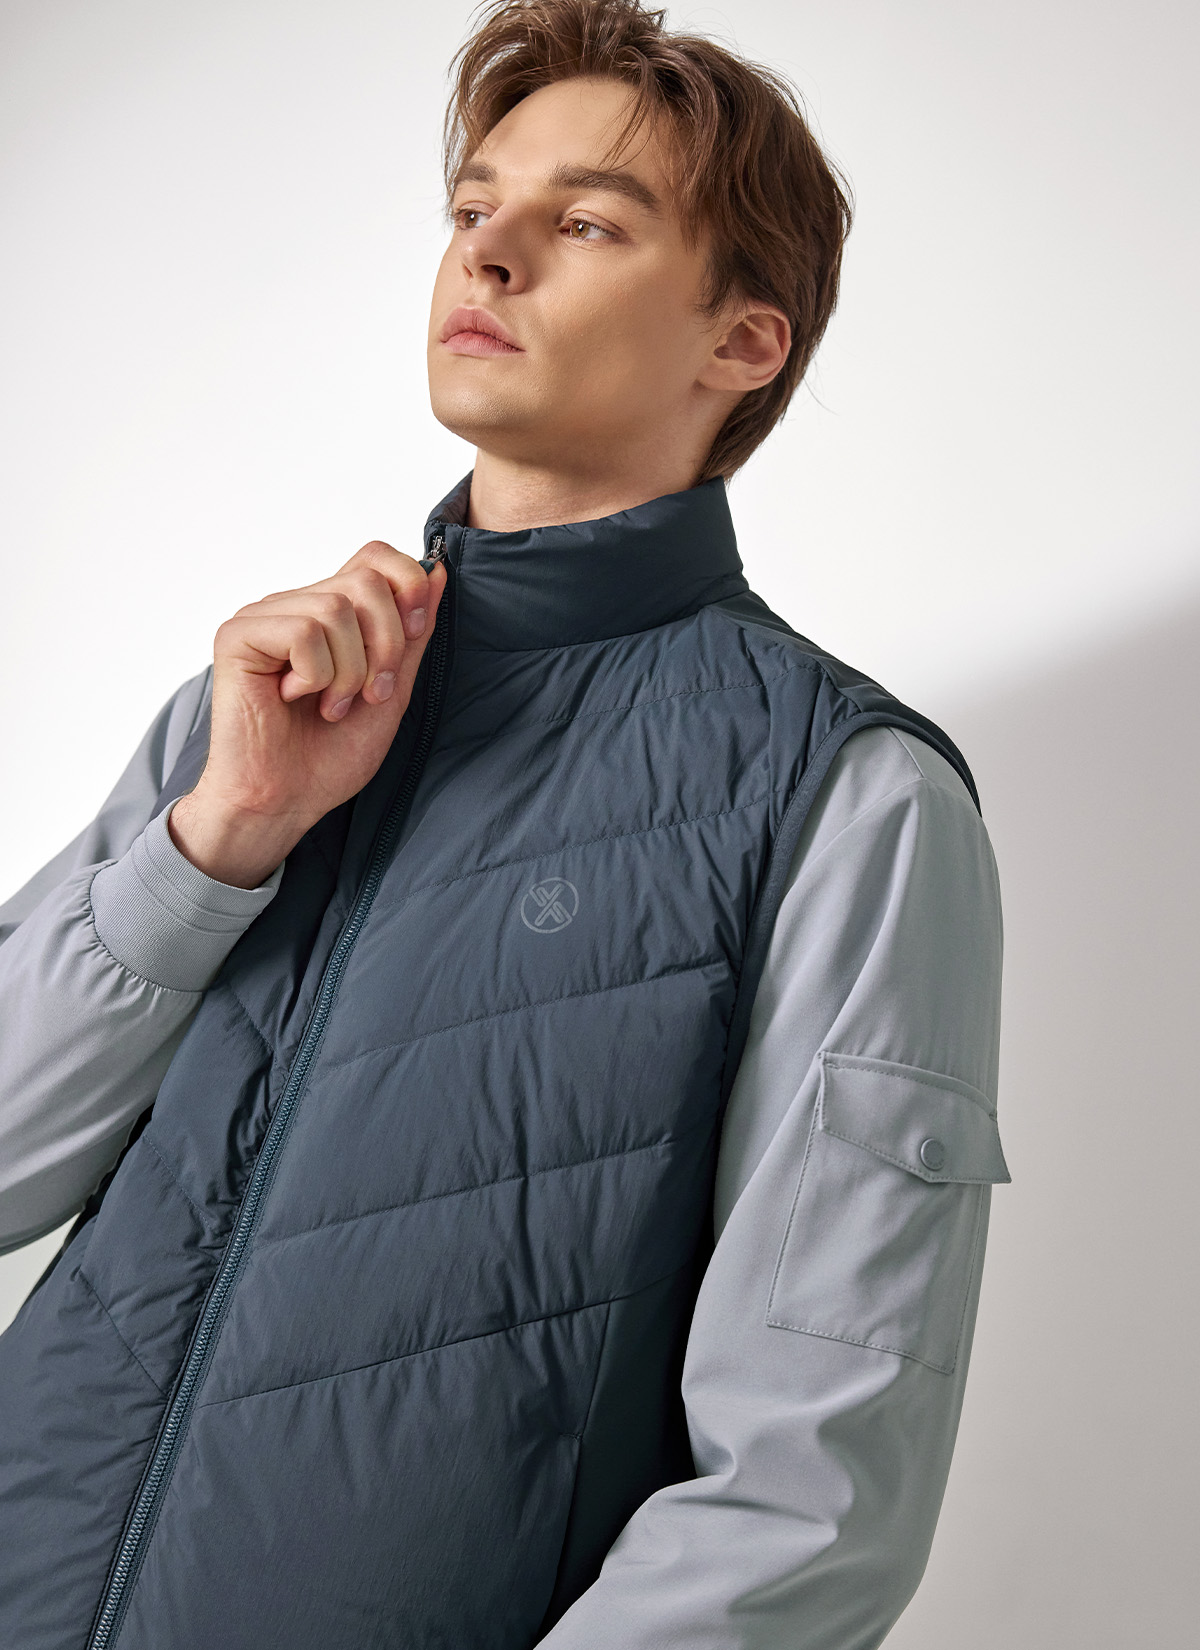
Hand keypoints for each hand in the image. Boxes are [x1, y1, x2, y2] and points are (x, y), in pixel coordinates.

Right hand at [168, 541, 447, 887]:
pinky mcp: (237, 635)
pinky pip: (303, 630)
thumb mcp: (394, 689)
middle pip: (365, 580)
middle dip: (386, 644)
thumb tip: (437, 570)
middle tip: (370, 692)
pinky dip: (316, 675)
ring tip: (330, 705)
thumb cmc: (331, 755)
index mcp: (331, 612)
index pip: (375, 556)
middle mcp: (296, 605)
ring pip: (335, 608)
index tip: (414, 636)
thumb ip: (413, 633)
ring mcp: (264, 617)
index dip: (407, 585)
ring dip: (349, 671)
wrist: (285, 802)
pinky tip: (294, 699)